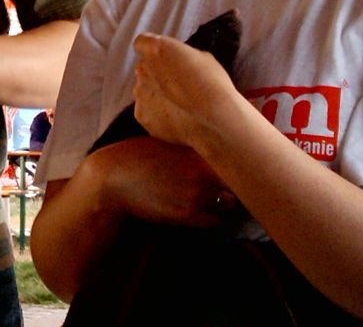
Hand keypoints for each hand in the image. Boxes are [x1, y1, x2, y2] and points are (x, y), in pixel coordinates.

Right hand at [91, 136, 234, 227]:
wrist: (114, 177)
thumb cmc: (141, 155)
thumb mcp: (170, 141)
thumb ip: (196, 143)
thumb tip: (222, 143)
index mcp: (198, 147)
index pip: (240, 154)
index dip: (246, 160)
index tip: (248, 164)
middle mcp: (202, 170)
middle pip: (241, 181)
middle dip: (240, 183)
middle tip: (236, 184)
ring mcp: (196, 194)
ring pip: (230, 203)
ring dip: (225, 200)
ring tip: (213, 196)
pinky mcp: (187, 215)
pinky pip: (215, 221)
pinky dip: (212, 216)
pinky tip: (200, 209)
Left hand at [133, 32, 237, 147]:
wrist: (216, 117)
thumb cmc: (213, 83)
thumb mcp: (201, 57)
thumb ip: (181, 55)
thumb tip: (180, 59)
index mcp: (155, 48)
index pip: (142, 42)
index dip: (153, 49)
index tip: (163, 56)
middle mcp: (142, 68)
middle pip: (144, 67)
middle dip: (156, 72)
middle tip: (176, 82)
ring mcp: (140, 93)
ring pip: (143, 89)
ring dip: (155, 93)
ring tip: (178, 103)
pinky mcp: (141, 115)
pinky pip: (145, 109)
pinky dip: (155, 113)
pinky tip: (174, 117)